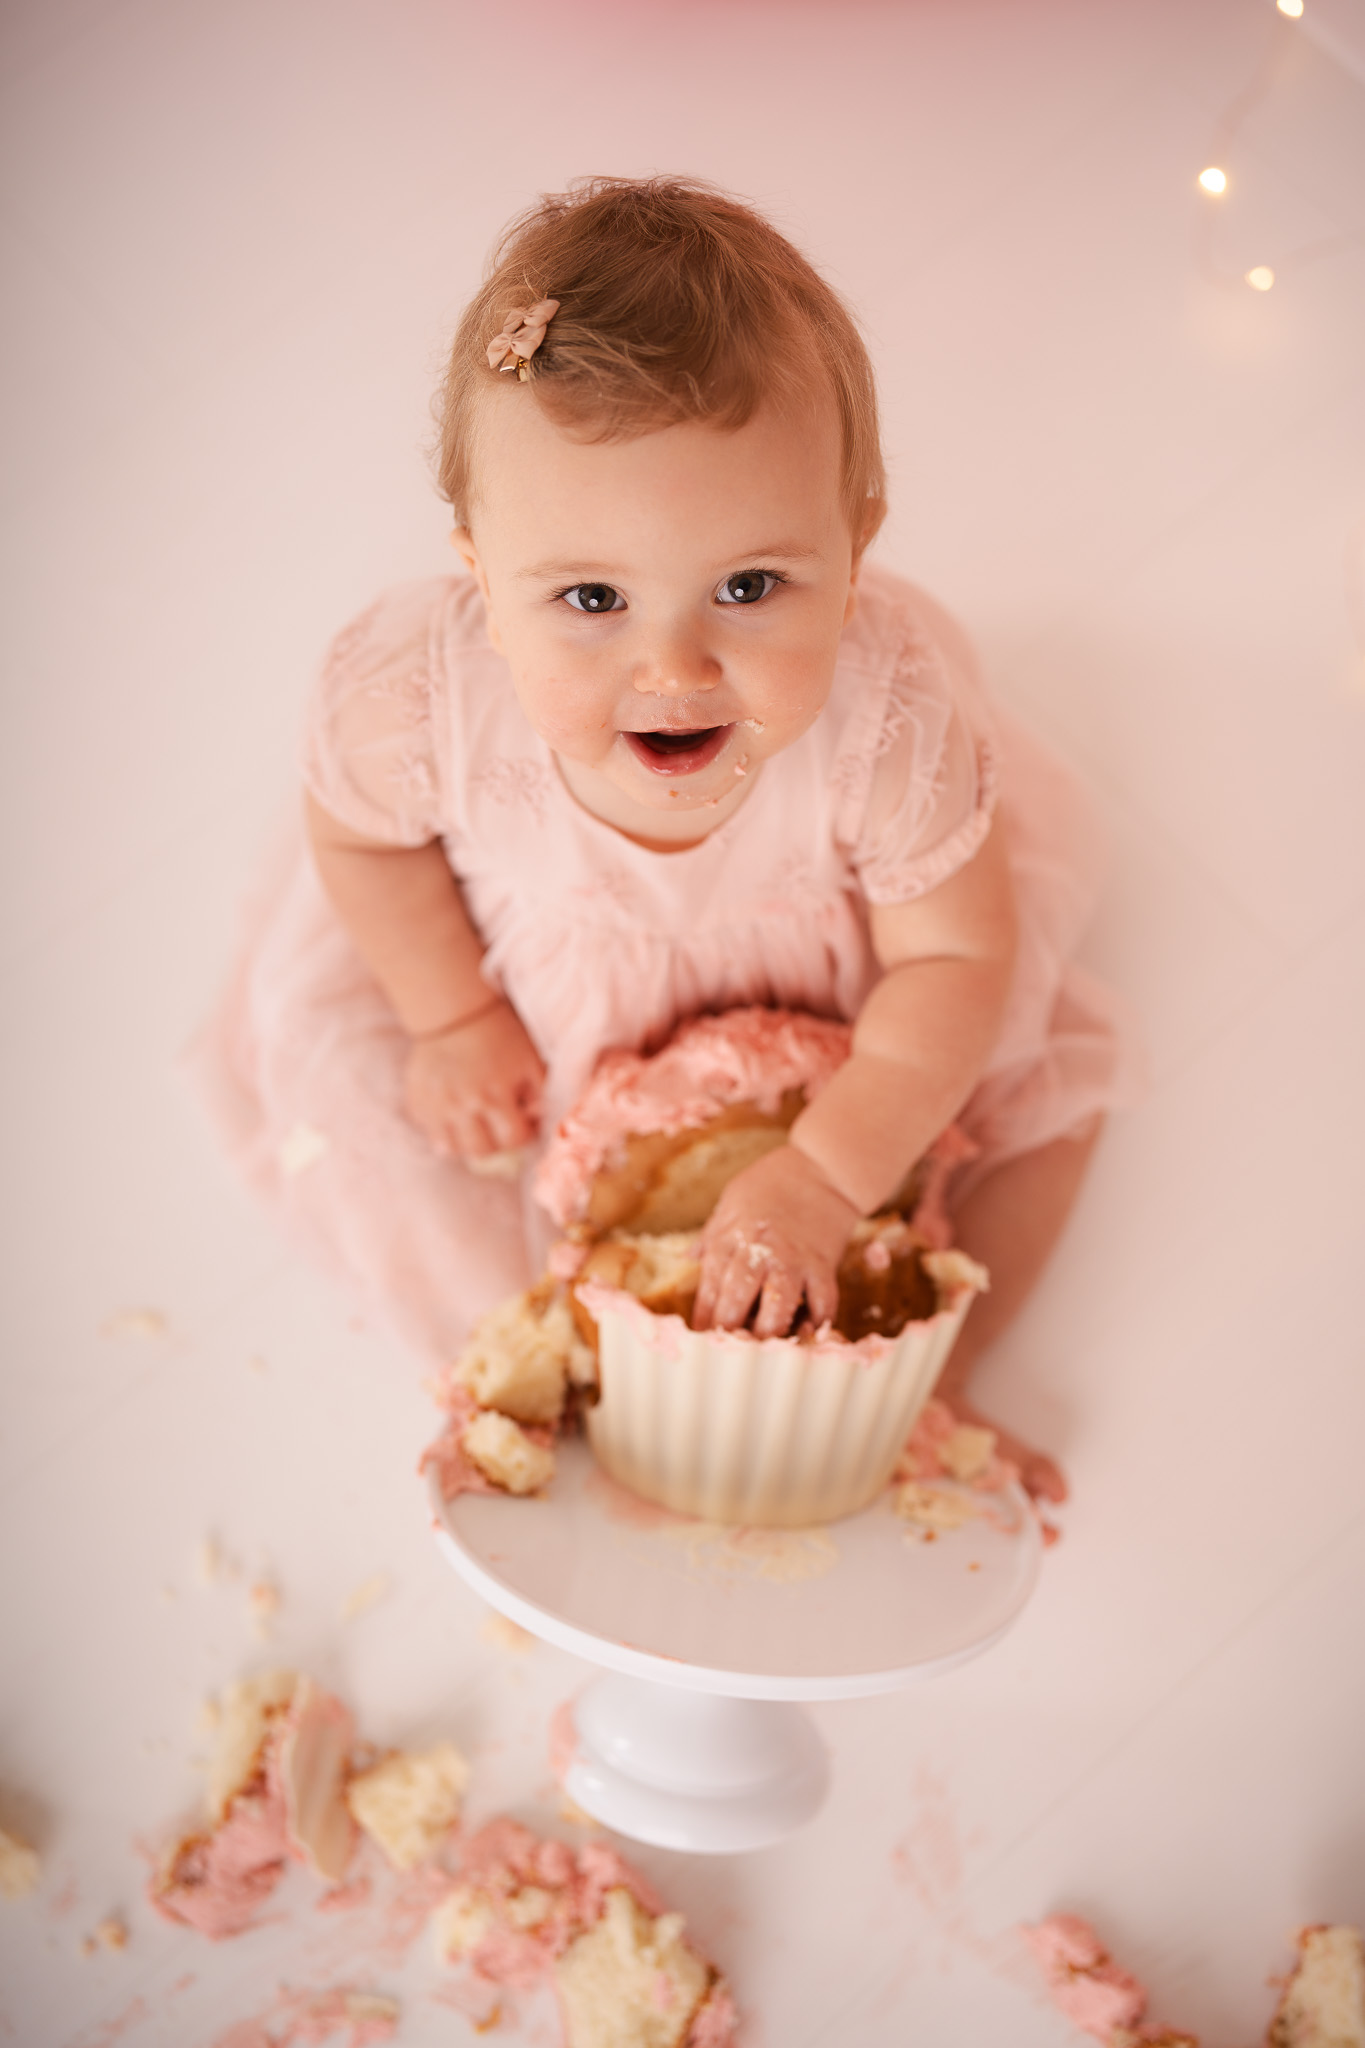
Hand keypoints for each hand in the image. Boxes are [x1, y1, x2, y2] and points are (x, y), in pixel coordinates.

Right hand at [403, 998, 544, 1162]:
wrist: (453, 1015)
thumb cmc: (499, 1036)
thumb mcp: (530, 1060)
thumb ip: (542, 1094)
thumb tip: (538, 1120)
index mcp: (493, 1096)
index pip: (513, 1139)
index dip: (524, 1134)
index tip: (523, 1123)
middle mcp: (462, 1106)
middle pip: (481, 1150)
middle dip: (497, 1143)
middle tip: (499, 1127)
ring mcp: (435, 1107)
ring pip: (452, 1148)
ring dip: (468, 1143)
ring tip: (476, 1126)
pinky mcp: (417, 1103)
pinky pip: (429, 1133)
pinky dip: (443, 1131)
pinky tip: (454, 1115)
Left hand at [692, 1144, 859, 1339]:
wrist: (822, 1168)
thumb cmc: (772, 1182)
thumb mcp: (731, 1201)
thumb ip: (713, 1234)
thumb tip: (689, 1257)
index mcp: (730, 1238)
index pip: (709, 1288)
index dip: (705, 1319)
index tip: (701, 1340)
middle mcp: (759, 1253)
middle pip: (736, 1304)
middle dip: (729, 1334)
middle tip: (728, 1354)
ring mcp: (793, 1262)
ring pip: (777, 1310)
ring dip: (769, 1335)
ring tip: (764, 1351)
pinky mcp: (823, 1267)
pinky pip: (820, 1305)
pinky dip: (815, 1324)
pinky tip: (805, 1333)